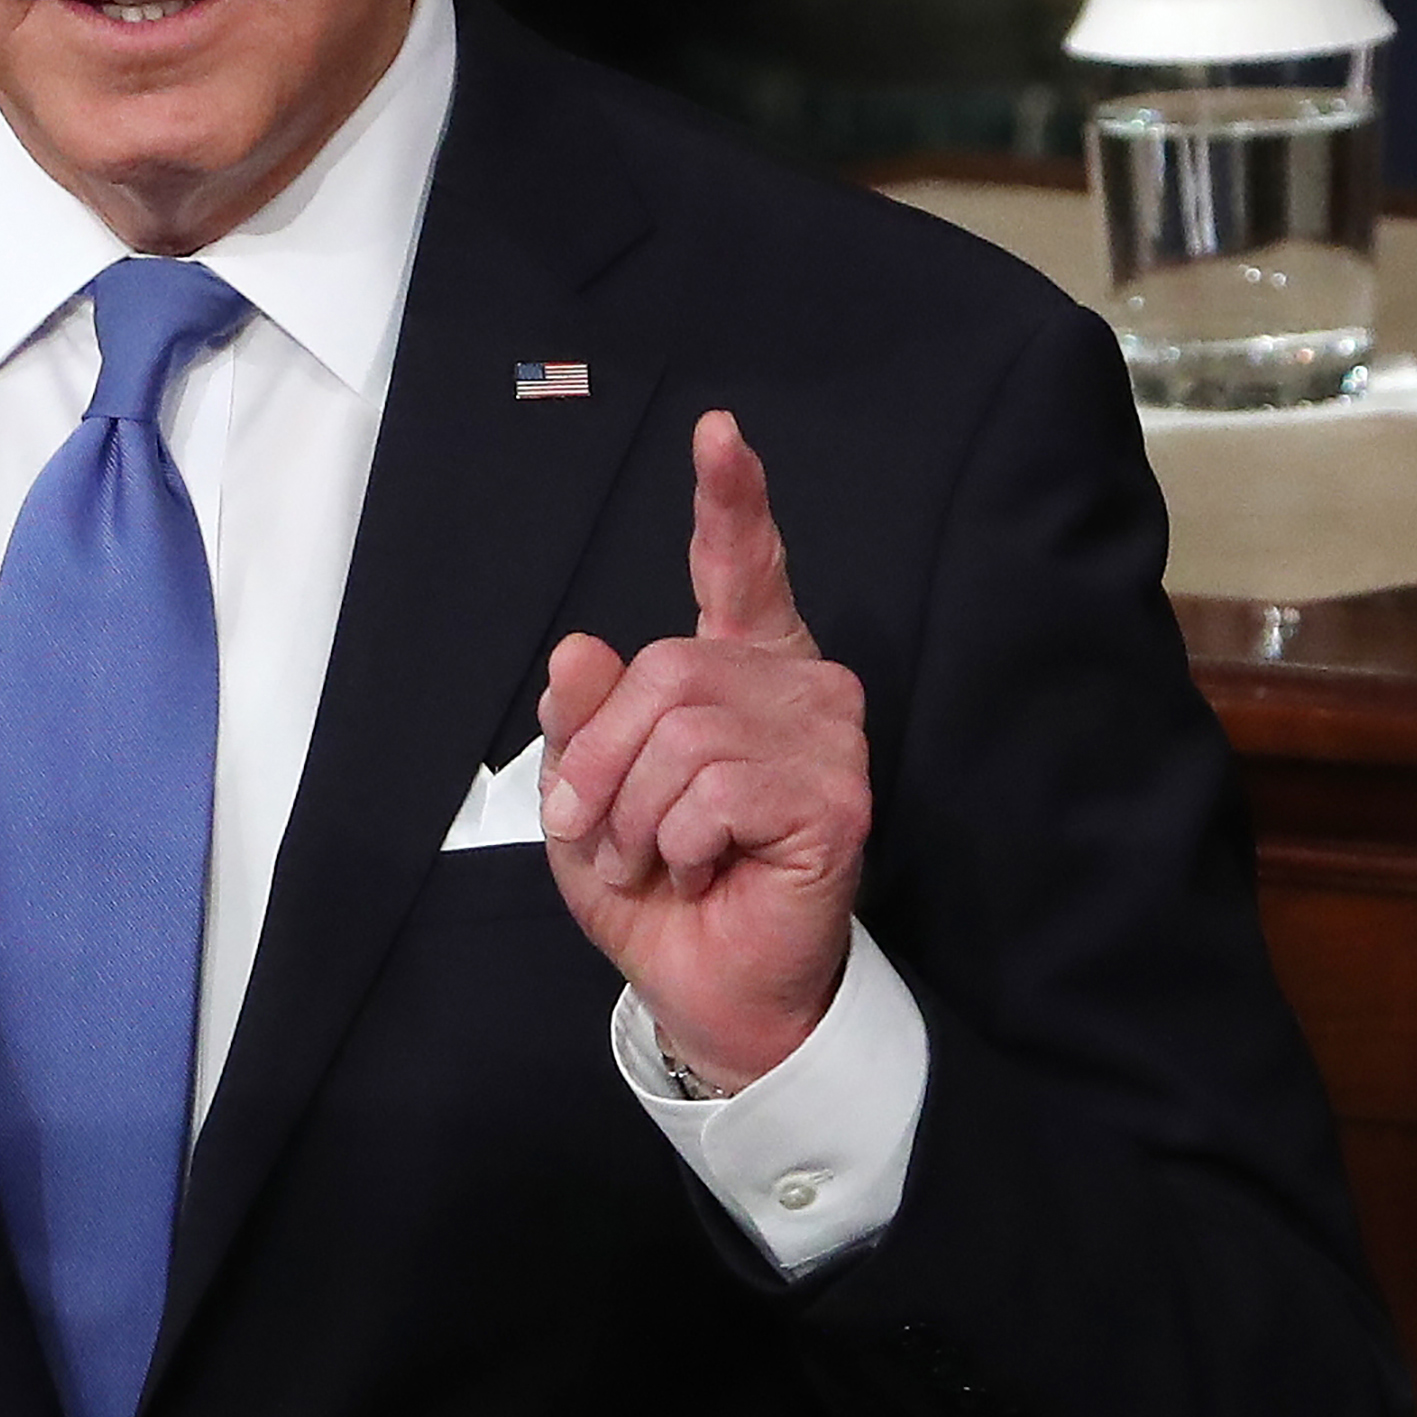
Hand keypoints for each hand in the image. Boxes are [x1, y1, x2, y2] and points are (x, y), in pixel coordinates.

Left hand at [536, 410, 869, 1090]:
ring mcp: (827, 738)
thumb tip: (580, 651)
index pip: (740, 567)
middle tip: (605, 832)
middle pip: (665, 669)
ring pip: (684, 732)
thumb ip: (582, 720)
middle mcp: (796, 686)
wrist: (709, 984)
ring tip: (653, 858)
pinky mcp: (836, 797)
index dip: (730, 499)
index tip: (718, 432)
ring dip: (634, 814)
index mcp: (739, 668)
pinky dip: (674, 841)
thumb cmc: (659, 886)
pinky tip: (700, 868)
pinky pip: (714, 789)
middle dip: (605, 761)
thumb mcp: (587, 797)